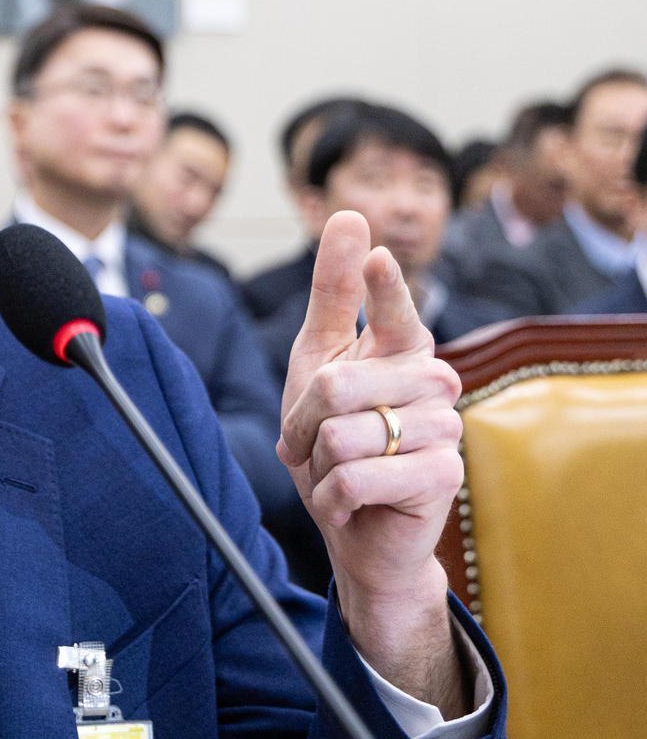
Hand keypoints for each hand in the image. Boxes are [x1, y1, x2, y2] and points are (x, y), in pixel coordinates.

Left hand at [276, 211, 468, 714]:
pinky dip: (333, 497)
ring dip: (318, 465)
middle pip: (333, 387)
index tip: (372, 256)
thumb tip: (350, 215)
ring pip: (340, 434)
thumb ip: (333, 294)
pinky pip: (356, 475)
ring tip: (338, 472)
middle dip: (301, 427)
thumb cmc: (335, 442)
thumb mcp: (318, 363)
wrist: (358, 530)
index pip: (392, 307)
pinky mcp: (442, 476)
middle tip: (311, 446)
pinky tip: (350, 502)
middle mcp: (432, 381)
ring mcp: (444, 428)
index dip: (380, 285)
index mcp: (402, 348)